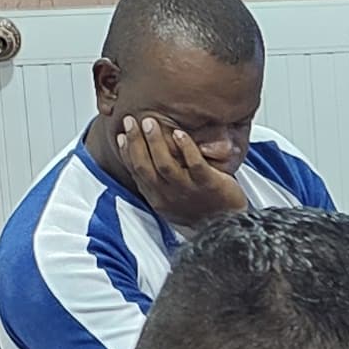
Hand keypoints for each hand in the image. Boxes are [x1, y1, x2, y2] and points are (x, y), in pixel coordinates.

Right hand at [114, 116, 247, 229]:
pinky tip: (179, 133)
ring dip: (156, 142)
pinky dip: (186, 148)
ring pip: (165, 165)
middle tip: (130, 120)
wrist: (227, 227)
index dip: (126, 152)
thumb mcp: (170, 202)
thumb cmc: (198, 211)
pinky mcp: (209, 184)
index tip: (121, 135)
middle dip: (135, 142)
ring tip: (150, 122)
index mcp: (157, 198)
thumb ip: (157, 184)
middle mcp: (169, 195)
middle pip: (145, 167)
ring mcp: (188, 190)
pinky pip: (195, 164)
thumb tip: (142, 160)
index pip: (136, 172)